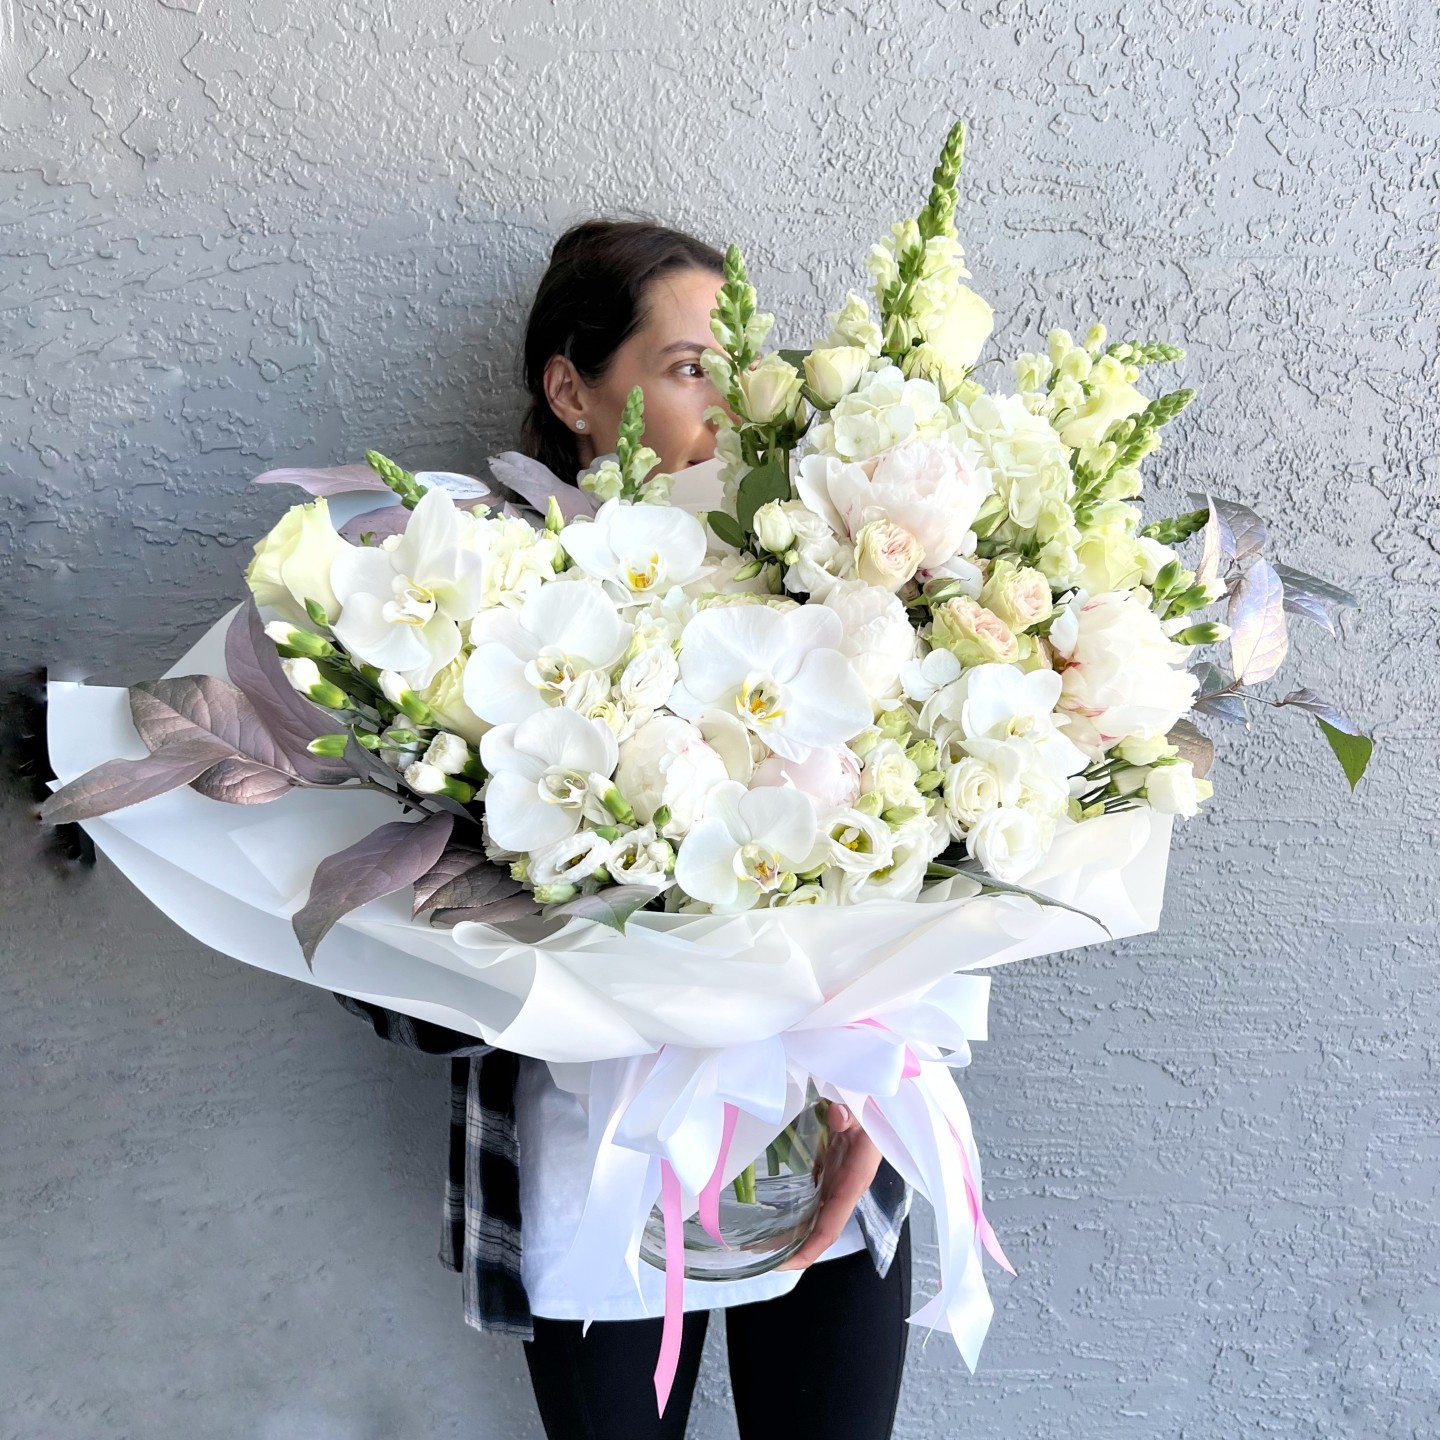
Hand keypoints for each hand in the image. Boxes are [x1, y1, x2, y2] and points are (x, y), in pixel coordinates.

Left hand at [774, 1103, 881, 1270]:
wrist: (883, 1098)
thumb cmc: (875, 1105)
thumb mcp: (864, 1107)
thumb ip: (851, 1112)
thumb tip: (838, 1116)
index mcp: (854, 1180)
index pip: (832, 1225)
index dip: (810, 1249)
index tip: (785, 1264)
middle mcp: (846, 1187)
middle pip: (819, 1228)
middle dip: (792, 1247)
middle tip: (756, 1254)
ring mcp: (838, 1178)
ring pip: (814, 1214)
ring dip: (791, 1230)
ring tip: (758, 1239)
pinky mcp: (832, 1167)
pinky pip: (813, 1195)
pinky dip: (794, 1207)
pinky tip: (773, 1207)